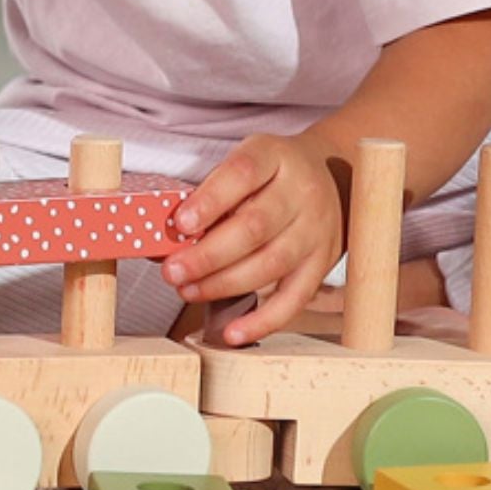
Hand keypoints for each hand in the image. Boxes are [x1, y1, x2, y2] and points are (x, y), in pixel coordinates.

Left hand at [161, 133, 343, 345]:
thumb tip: (158, 241)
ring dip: (224, 284)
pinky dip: (263, 321)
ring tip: (189, 291)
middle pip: (255, 226)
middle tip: (173, 271)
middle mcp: (301, 191)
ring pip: (271, 263)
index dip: (211, 200)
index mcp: (275, 156)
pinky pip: (294, 298)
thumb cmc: (270, 175)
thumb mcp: (242, 166)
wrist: (332, 173)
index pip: (243, 173)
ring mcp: (316, 229)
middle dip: (208, 254)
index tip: (181, 223)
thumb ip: (205, 198)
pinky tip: (233, 333)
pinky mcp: (323, 263)